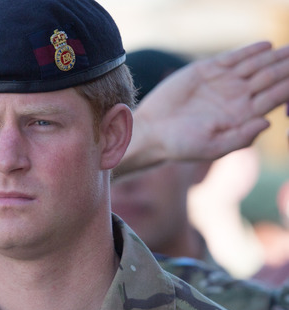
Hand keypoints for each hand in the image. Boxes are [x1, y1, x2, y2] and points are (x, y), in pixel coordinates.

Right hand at [131, 41, 288, 165]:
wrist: (151, 131)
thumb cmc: (180, 145)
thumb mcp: (213, 147)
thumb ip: (242, 138)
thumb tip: (267, 123)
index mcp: (243, 116)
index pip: (274, 98)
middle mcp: (238, 97)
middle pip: (270, 78)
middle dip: (288, 68)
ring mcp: (224, 82)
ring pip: (256, 66)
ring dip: (275, 57)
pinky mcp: (206, 70)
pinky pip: (234, 58)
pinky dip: (250, 51)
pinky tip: (267, 46)